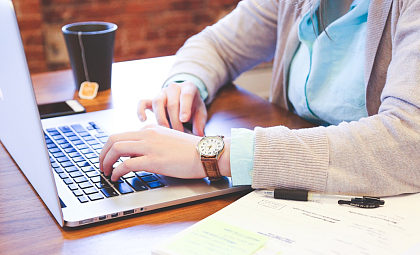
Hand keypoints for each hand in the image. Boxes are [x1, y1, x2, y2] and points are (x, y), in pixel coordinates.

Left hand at [99, 125, 230, 181]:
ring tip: (105, 172)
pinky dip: (116, 171)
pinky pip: (126, 164)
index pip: (123, 135)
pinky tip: (116, 178)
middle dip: (103, 153)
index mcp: (151, 129)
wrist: (206, 153)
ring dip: (106, 161)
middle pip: (114, 139)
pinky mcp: (153, 160)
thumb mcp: (168, 141)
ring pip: (116, 148)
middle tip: (101, 165)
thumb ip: (152, 144)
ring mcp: (150, 146)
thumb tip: (136, 156)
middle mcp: (147, 134)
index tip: (109, 158)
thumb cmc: (191, 150)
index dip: (111, 148)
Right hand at [137, 81, 206, 135]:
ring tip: (166, 131)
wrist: (185, 99)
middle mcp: (174, 88)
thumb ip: (200, 123)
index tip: (184, 119)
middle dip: (175, 121)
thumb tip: (199, 136)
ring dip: (161, 118)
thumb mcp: (201, 113)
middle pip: (172, 103)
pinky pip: (143, 102)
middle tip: (179, 134)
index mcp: (188, 88)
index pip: (186, 95)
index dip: (184, 108)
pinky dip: (140, 110)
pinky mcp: (151, 100)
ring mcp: (161, 93)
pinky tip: (143, 120)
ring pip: (157, 102)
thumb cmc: (194, 107)